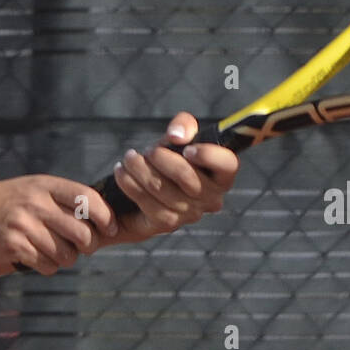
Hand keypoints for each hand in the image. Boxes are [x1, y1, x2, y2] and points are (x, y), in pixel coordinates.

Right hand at [0, 175, 119, 275]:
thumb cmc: (4, 204)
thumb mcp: (31, 189)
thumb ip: (60, 200)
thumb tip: (99, 220)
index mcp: (44, 185)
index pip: (87, 197)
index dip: (105, 215)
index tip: (110, 228)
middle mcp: (36, 203)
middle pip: (82, 232)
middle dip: (88, 246)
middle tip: (83, 248)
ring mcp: (24, 224)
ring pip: (66, 254)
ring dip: (67, 259)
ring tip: (56, 254)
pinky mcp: (14, 245)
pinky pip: (46, 265)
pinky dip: (48, 267)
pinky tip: (39, 259)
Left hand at [109, 113, 238, 241]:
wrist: (148, 183)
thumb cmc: (171, 156)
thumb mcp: (179, 137)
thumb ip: (184, 125)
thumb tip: (176, 136)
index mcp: (221, 174)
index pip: (228, 165)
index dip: (209, 156)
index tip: (188, 148)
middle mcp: (211, 198)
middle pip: (187, 178)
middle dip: (163, 160)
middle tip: (149, 150)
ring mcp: (190, 214)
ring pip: (163, 191)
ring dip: (141, 171)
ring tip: (129, 158)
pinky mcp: (168, 224)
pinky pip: (148, 204)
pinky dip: (131, 186)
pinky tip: (121, 172)